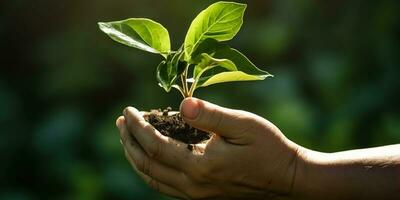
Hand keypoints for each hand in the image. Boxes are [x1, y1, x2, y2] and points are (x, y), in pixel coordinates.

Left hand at [116, 98, 300, 198]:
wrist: (288, 179)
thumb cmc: (268, 148)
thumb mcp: (242, 124)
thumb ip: (210, 115)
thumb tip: (181, 104)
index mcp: (200, 165)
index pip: (155, 145)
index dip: (138, 127)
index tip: (127, 111)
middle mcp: (193, 185)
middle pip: (147, 166)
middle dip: (129, 143)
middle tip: (121, 123)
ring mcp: (196, 195)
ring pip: (153, 180)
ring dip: (135, 159)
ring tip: (127, 140)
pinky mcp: (202, 197)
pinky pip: (165, 187)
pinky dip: (150, 171)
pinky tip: (150, 159)